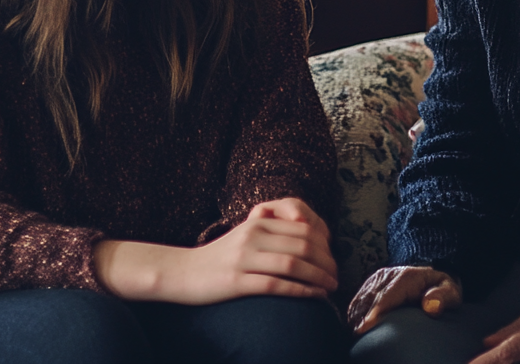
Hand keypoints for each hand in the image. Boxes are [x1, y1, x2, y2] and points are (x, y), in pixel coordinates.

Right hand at [94, 197, 336, 303]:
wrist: (182, 273)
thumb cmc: (220, 257)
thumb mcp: (246, 235)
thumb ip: (272, 232)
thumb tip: (308, 236)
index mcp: (258, 222)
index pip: (302, 228)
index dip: (325, 244)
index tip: (334, 258)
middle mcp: (253, 236)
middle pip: (302, 245)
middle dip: (326, 261)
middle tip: (337, 275)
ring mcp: (244, 258)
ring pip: (293, 264)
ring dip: (318, 277)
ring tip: (331, 287)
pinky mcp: (237, 282)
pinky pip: (276, 285)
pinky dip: (301, 291)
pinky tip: (314, 296)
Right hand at [348, 265, 461, 334]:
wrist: (432, 275)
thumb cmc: (442, 289)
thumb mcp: (451, 292)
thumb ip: (443, 298)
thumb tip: (430, 306)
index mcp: (406, 277)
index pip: (387, 296)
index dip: (375, 311)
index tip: (365, 327)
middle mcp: (388, 276)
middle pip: (370, 298)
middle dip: (361, 318)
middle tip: (356, 338)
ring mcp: (377, 279)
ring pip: (361, 298)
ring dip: (356, 316)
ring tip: (354, 336)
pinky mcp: (371, 284)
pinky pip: (358, 299)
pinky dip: (354, 312)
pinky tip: (353, 327)